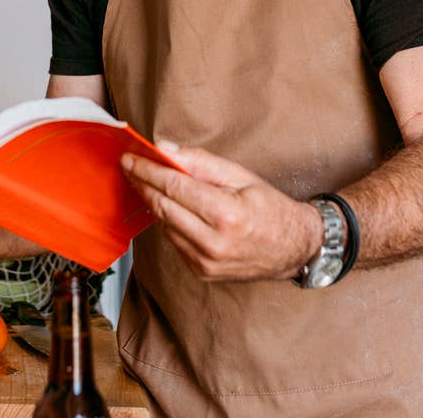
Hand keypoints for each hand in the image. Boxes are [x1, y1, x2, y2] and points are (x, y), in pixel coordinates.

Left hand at [122, 141, 323, 281]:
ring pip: (164, 225)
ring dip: (153, 202)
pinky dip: (169, 222)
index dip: (147, 170)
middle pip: (162, 206)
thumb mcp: (240, 175)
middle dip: (142, 184)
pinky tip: (171, 207)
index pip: (173, 186)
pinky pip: (174, 241)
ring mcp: (206, 262)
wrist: (293, 248)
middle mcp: (213, 242)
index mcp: (225, 214)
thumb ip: (200, 162)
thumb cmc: (269, 207)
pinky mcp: (202, 272)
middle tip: (130, 167)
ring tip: (147, 183)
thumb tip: (165, 149)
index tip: (130, 158)